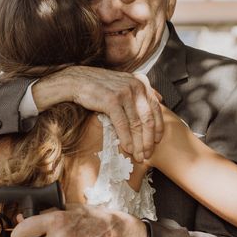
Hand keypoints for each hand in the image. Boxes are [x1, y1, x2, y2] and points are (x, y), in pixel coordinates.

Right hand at [33, 66, 163, 160]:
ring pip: (137, 124)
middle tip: (148, 154)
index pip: (155, 109)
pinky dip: (126, 139)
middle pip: (148, 119)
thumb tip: (159, 98)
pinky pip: (123, 125)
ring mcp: (125, 93)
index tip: (157, 142)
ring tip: (138, 156)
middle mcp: (136, 86)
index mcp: (141, 82)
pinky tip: (127, 149)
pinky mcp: (112, 100)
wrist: (77, 80)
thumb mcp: (124, 82)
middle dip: (149, 140)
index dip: (158, 128)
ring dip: (139, 143)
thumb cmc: (100, 85)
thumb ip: (141, 90)